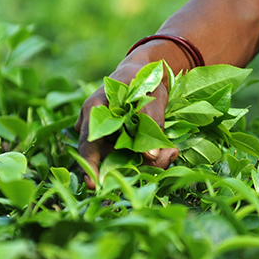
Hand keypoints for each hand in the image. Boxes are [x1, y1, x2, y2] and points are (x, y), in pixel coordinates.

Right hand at [74, 56, 179, 188]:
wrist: (144, 73)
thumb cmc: (143, 79)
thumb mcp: (150, 94)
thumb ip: (150, 122)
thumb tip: (150, 156)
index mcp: (95, 110)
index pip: (87, 144)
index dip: (89, 166)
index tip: (95, 185)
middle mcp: (95, 127)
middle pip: (106, 159)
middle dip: (130, 169)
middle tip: (159, 165)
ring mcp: (106, 137)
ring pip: (121, 160)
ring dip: (146, 163)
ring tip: (171, 151)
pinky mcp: (120, 143)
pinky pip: (131, 157)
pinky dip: (150, 158)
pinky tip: (169, 150)